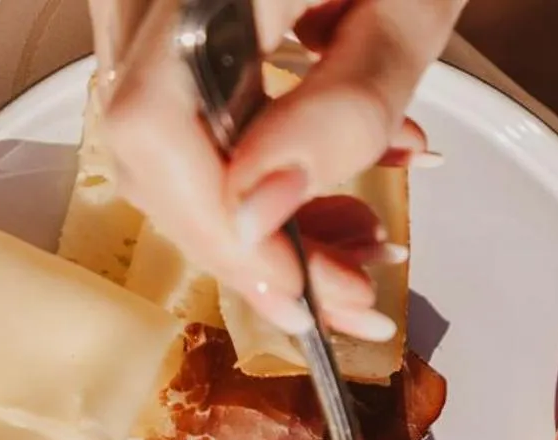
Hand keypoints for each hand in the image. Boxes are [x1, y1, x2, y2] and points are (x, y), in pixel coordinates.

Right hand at [91, 0, 464, 337]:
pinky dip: (249, 175)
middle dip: (247, 245)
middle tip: (342, 293)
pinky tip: (324, 193)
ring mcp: (145, 5)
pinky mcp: (161, 24)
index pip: (154, 123)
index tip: (299, 290)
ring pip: (159, 151)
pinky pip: (176, 120)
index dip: (217, 225)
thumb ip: (344, 110)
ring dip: (254, 223)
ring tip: (351, 246)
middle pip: (147, 152)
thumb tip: (261, 214)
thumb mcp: (411, 8)